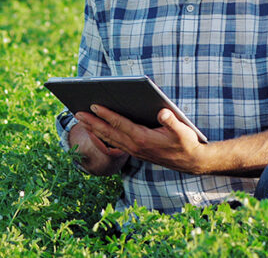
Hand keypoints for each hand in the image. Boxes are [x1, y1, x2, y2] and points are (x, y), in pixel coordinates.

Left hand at [76, 104, 206, 173]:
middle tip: (76, 112)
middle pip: (109, 133)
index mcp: (144, 139)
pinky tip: (96, 129)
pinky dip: (103, 135)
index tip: (93, 105)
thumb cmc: (187, 143)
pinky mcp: (135, 152)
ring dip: (94, 129)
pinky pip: (114, 143)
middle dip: (92, 122)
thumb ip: (172, 121)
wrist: (191, 162)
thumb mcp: (183, 130)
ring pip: (109, 139)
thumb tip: (162, 112)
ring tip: (81, 118)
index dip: (107, 115)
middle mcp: (135, 146)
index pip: (120, 124)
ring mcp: (134, 151)